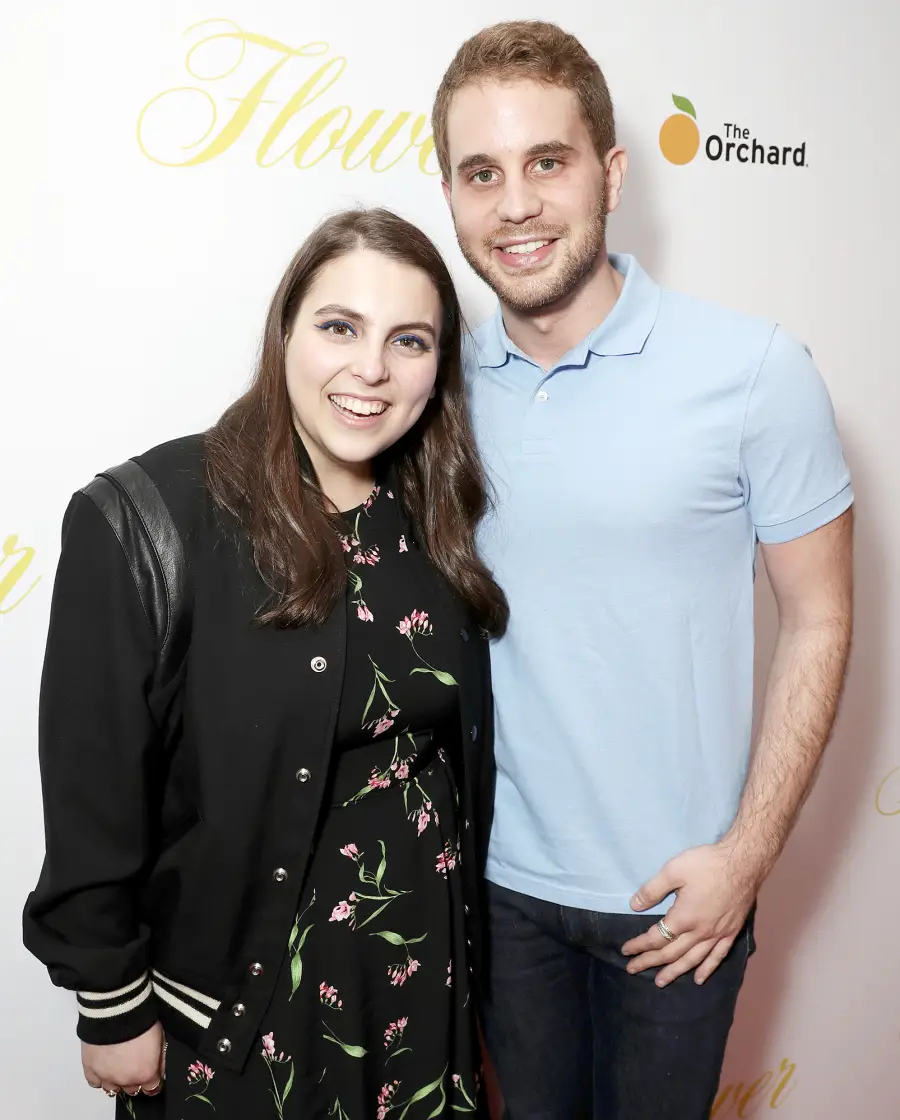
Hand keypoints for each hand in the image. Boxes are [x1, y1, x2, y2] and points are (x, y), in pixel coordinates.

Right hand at [82, 1021, 164, 1097]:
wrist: (117, 1011)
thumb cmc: (141, 1021)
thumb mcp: (160, 1038)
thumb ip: (160, 1058)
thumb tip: (160, 1070)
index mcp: (145, 1074)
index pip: (152, 1088)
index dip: (153, 1081)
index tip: (153, 1075)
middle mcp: (125, 1080)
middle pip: (132, 1089)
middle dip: (135, 1080)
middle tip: (135, 1066)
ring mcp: (106, 1077)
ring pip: (113, 1089)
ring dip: (117, 1081)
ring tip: (119, 1067)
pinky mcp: (90, 1069)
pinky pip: (94, 1083)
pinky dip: (100, 1078)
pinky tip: (104, 1069)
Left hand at [621, 841, 759, 986]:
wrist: (743, 863)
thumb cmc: (707, 864)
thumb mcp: (673, 870)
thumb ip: (652, 890)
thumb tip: (634, 905)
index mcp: (684, 918)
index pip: (656, 938)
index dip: (639, 946)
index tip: (626, 950)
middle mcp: (700, 932)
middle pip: (671, 953)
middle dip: (650, 962)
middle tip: (633, 969)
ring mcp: (717, 935)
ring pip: (693, 960)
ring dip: (675, 972)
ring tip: (660, 981)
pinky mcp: (731, 932)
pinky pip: (718, 957)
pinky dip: (707, 969)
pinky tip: (699, 979)